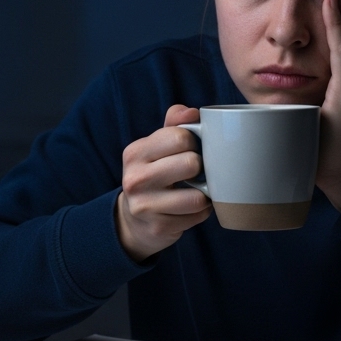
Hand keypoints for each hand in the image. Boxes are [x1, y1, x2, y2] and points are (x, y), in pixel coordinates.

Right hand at [115, 104, 211, 261]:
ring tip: (197, 191)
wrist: (134, 221)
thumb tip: (192, 112)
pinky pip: (198, 216)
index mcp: (135, 152)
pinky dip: (202, 212)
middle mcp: (135, 179)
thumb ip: (174, 125)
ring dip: (205, 194)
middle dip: (202, 168)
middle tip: (197, 173)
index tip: (192, 150)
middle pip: (191, 164)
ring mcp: (145, 206)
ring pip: (197, 196)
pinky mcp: (159, 227)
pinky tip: (191, 208)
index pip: (180, 137)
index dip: (195, 142)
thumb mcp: (156, 148)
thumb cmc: (154, 176)